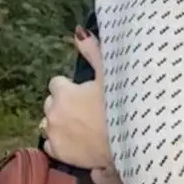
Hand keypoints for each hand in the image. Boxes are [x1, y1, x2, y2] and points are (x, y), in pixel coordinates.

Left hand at [42, 31, 113, 170]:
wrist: (133, 144)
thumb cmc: (124, 107)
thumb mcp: (111, 75)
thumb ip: (92, 51)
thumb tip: (78, 31)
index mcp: (64, 92)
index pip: (57, 83)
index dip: (72, 88)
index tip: (87, 93)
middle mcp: (53, 112)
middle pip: (52, 103)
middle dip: (65, 104)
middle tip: (88, 109)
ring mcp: (54, 134)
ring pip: (49, 123)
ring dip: (61, 122)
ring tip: (83, 125)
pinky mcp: (59, 153)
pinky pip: (51, 145)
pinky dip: (61, 142)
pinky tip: (78, 141)